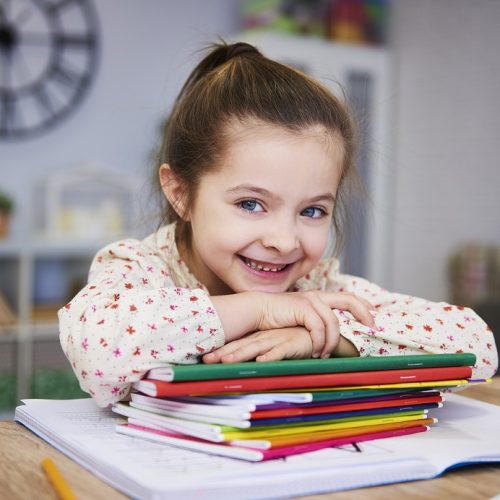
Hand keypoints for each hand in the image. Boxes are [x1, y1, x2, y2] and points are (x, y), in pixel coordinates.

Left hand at [203, 328, 312, 363]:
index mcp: (261, 338)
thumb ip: (265, 352)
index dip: (222, 350)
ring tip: (225, 361)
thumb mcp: (278, 345)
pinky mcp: (293, 344)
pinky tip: (260, 361)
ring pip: (256, 348)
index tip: (204, 358)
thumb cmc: (297, 339)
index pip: (238, 344)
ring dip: (241, 354)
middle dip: (224, 353)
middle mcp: (266, 338)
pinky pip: (280, 351)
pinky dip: (270, 356)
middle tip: (206, 360)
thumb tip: (249, 361)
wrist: (320, 333)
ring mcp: (278, 340)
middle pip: (241, 346)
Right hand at [254, 291, 374, 357]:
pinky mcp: (303, 309)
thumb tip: (331, 336)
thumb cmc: (278, 318)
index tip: (375, 318)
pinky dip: (319, 342)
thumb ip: (316, 322)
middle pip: (350, 301)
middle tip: (373, 329)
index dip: (364, 306)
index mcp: (320, 297)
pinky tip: (314, 351)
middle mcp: (318, 296)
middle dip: (364, 315)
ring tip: (324, 354)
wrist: (258, 311)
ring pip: (333, 323)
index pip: (349, 297)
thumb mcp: (301, 318)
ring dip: (332, 342)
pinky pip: (318, 328)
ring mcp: (311, 301)